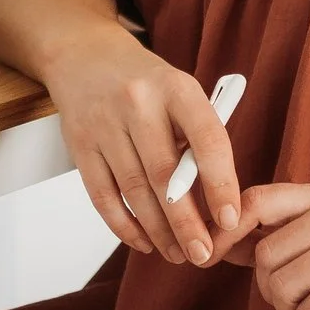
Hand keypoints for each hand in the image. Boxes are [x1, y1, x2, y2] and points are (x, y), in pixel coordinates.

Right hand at [38, 29, 239, 265]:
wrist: (83, 54)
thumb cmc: (145, 82)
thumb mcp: (180, 91)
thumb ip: (198, 137)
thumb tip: (216, 201)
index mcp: (176, 87)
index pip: (207, 138)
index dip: (221, 182)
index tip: (230, 219)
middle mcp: (138, 102)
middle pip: (165, 175)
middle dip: (186, 224)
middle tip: (203, 255)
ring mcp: (104, 123)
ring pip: (134, 191)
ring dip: (158, 231)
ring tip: (177, 254)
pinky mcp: (79, 144)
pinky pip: (102, 195)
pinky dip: (123, 225)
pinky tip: (143, 242)